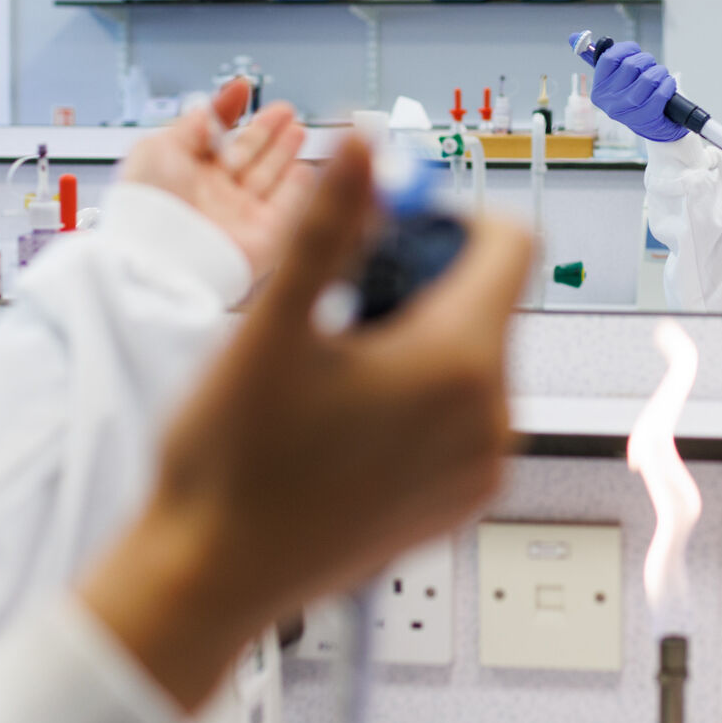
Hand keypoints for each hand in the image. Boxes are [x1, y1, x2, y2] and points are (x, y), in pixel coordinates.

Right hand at [81, 139, 531, 710]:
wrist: (211, 577)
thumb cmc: (231, 464)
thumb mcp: (271, 327)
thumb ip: (328, 227)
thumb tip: (365, 144)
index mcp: (459, 364)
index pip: (510, 244)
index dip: (447, 219)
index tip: (381, 235)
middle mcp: (492, 418)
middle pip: (490, 298)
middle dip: (422, 280)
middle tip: (336, 306)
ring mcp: (482, 466)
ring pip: (475, 355)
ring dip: (417, 338)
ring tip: (333, 367)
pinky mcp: (464, 500)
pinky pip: (465, 414)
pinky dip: (420, 396)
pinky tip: (346, 416)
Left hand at [118, 79, 310, 277]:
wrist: (164, 259)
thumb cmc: (151, 208)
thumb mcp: (158, 148)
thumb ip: (190, 125)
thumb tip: (210, 105)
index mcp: (183, 174)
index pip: (212, 137)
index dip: (228, 112)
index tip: (241, 90)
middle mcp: (212, 196)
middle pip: (246, 156)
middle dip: (265, 131)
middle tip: (284, 110)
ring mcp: (240, 216)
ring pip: (269, 177)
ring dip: (284, 152)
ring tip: (298, 129)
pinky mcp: (265, 237)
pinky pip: (288, 207)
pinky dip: (299, 188)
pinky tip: (306, 168)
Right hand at [591, 41, 688, 142]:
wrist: (654, 127)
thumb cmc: (635, 96)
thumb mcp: (616, 79)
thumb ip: (598, 58)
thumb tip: (573, 36)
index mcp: (599, 90)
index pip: (608, 57)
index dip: (626, 49)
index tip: (635, 50)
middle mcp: (610, 102)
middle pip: (631, 65)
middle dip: (647, 61)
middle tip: (651, 66)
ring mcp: (628, 112)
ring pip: (648, 77)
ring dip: (660, 72)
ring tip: (661, 77)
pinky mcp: (647, 118)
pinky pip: (661, 91)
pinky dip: (668, 84)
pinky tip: (667, 86)